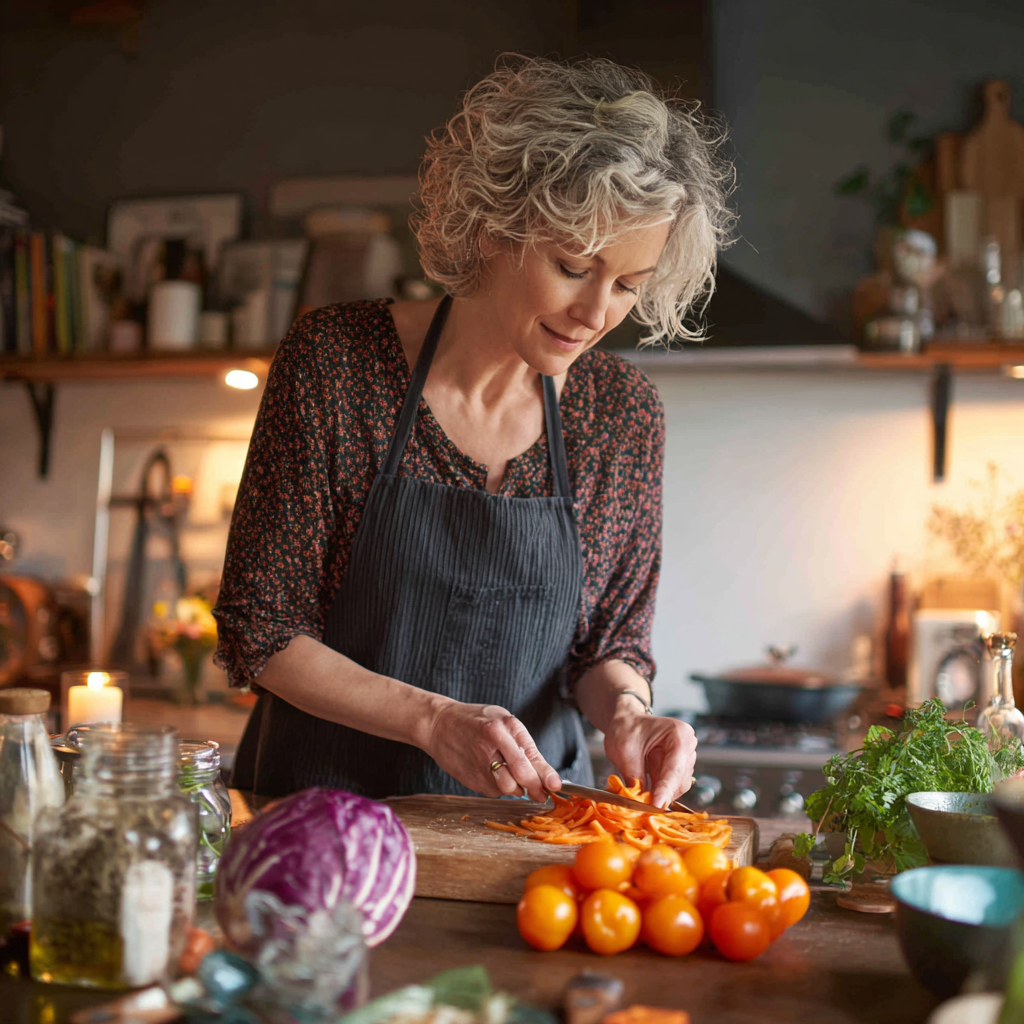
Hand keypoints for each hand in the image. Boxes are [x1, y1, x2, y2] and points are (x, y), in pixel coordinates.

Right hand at [425, 701, 559, 802]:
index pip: (531, 757)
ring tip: (511, 777)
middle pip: (522, 776)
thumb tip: (545, 775)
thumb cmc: (476, 721)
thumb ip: (523, 746)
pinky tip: (491, 773)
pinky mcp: (471, 779)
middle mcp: (494, 744)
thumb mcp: (502, 721)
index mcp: (505, 727)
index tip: (555, 786)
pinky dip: (498, 788)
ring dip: (516, 789)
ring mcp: (480, 764)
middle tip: (540, 794)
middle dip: (536, 789)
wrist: (438, 724)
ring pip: (509, 789)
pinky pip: (494, 792)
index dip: (547, 776)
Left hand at [602, 700, 696, 808]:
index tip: (657, 805)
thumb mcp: (624, 751)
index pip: (674, 767)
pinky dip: (659, 792)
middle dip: (662, 794)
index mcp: (679, 734)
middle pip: (679, 779)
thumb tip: (639, 801)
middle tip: (644, 806)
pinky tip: (647, 794)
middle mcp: (688, 745)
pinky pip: (671, 786)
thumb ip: (634, 776)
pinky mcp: (678, 768)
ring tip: (642, 798)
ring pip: (677, 786)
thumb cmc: (625, 728)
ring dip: (660, 794)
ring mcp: (685, 757)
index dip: (665, 789)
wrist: (625, 722)